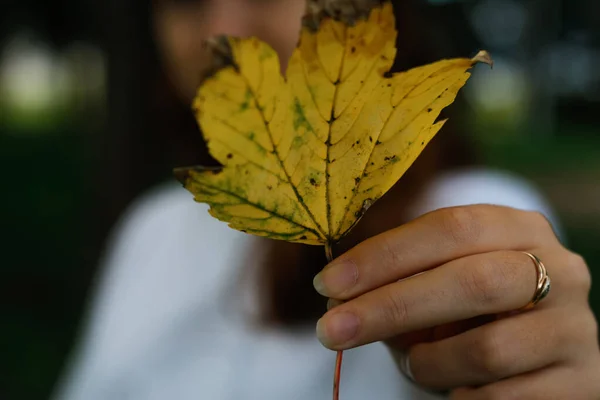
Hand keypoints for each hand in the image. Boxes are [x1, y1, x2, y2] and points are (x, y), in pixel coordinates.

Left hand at [313, 205, 599, 398]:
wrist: (538, 351)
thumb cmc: (472, 308)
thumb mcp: (438, 279)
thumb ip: (397, 278)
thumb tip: (335, 295)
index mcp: (517, 228)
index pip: (450, 227)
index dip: (384, 255)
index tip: (328, 283)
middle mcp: (559, 269)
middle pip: (471, 282)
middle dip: (390, 307)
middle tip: (331, 331)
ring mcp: (576, 328)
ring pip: (486, 350)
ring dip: (428, 362)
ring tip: (416, 363)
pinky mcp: (582, 383)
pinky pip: (502, 399)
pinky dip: (460, 396)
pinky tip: (452, 389)